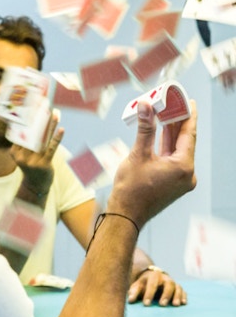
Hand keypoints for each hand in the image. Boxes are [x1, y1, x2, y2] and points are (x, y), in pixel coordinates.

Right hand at [11, 112, 63, 197]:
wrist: (36, 186)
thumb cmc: (30, 166)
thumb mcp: (23, 155)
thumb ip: (24, 142)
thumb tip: (29, 123)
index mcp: (14, 152)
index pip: (20, 132)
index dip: (27, 119)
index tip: (33, 107)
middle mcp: (22, 156)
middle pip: (32, 133)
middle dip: (39, 119)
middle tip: (44, 106)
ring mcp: (33, 161)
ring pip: (42, 138)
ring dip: (50, 125)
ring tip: (55, 113)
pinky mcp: (44, 164)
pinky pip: (51, 148)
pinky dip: (57, 138)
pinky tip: (62, 129)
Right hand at [108, 100, 196, 229]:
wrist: (125, 215)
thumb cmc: (131, 189)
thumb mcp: (138, 154)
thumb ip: (145, 129)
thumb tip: (146, 106)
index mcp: (183, 166)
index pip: (189, 134)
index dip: (189, 115)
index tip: (190, 101)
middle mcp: (187, 174)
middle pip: (184, 141)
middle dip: (178, 122)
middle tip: (174, 104)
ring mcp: (181, 180)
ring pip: (178, 150)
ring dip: (171, 133)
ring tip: (166, 114)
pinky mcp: (173, 183)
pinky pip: (173, 159)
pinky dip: (167, 146)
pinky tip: (162, 133)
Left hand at [128, 269, 186, 306]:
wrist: (153, 277)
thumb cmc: (144, 284)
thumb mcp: (138, 286)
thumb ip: (134, 292)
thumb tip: (130, 300)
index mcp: (153, 276)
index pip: (152, 284)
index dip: (149, 294)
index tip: (146, 304)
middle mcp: (165, 278)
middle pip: (168, 284)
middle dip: (166, 294)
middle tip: (162, 305)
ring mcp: (172, 282)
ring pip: (177, 287)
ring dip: (177, 296)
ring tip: (175, 305)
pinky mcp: (178, 288)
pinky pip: (183, 291)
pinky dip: (184, 296)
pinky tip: (183, 303)